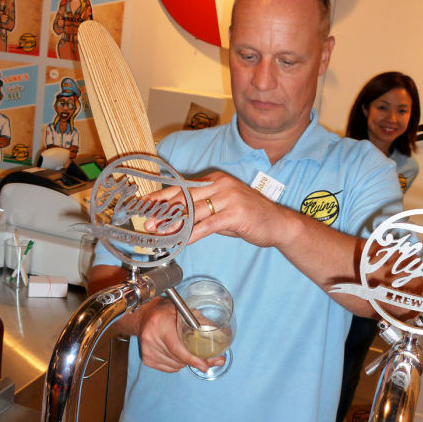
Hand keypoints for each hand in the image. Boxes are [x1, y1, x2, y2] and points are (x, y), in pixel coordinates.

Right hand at [135, 297, 225, 373]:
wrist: (145, 316)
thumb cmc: (167, 312)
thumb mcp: (186, 312)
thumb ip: (204, 324)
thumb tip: (223, 338)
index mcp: (161, 324)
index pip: (178, 348)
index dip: (193, 358)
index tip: (204, 365)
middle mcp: (151, 339)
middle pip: (178, 359)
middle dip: (194, 360)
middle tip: (205, 359)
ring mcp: (147, 350)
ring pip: (175, 366)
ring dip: (184, 361)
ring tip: (185, 349)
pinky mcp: (146, 359)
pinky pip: (169, 368)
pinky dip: (177, 364)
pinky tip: (176, 353)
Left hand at [145, 170, 286, 248]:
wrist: (277, 223)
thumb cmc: (248, 217)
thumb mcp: (222, 208)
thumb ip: (201, 210)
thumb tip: (176, 219)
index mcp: (215, 180)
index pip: (182, 187)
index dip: (161, 197)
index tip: (145, 206)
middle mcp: (220, 184)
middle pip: (185, 197)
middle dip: (163, 212)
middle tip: (148, 224)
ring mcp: (229, 197)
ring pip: (194, 211)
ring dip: (175, 224)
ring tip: (161, 234)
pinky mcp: (235, 213)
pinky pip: (209, 225)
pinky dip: (193, 234)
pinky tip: (182, 241)